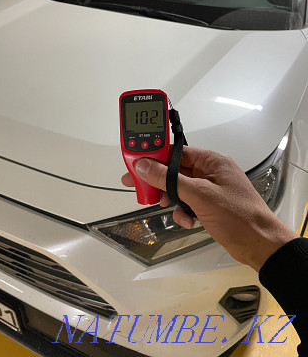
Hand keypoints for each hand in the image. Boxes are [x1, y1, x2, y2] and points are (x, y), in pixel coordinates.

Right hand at [121, 146, 296, 270]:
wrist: (260, 245)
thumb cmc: (241, 217)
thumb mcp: (200, 195)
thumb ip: (170, 180)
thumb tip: (146, 166)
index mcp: (212, 161)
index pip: (176, 151)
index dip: (155, 156)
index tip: (137, 162)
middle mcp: (211, 172)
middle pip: (175, 170)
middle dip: (159, 181)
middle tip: (141, 186)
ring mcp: (210, 189)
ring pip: (179, 187)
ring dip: (171, 198)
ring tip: (167, 206)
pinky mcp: (209, 204)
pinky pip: (187, 202)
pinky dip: (183, 211)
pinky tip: (187, 219)